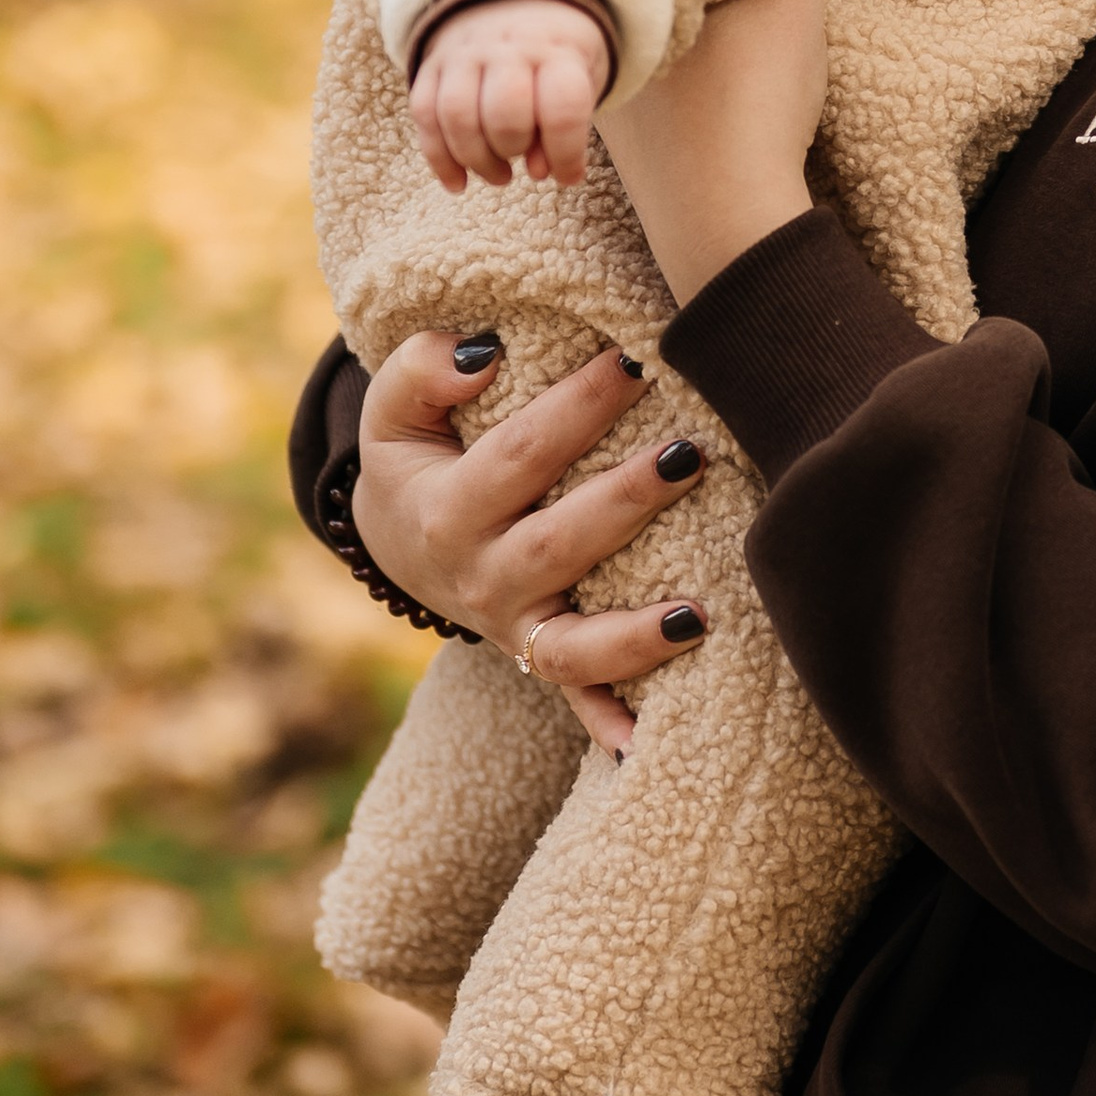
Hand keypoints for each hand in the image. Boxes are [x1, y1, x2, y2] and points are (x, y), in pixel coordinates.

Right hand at [351, 329, 708, 758]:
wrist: (401, 542)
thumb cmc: (419, 457)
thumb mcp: (395, 412)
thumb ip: (420, 371)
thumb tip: (483, 354)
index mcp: (446, 512)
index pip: (517, 457)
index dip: (576, 408)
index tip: (635, 359)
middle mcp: (482, 580)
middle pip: (557, 546)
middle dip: (624, 501)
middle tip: (690, 451)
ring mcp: (517, 630)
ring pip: (574, 647)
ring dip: (637, 635)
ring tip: (701, 610)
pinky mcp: (545, 660)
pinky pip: (581, 701)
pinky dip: (611, 724)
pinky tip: (650, 742)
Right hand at [410, 0, 612, 190]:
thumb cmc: (557, 54)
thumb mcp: (581, 79)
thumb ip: (567, 126)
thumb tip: (539, 171)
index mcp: (557, 49)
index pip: (562, 107)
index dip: (566, 152)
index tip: (568, 176)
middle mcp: (508, 47)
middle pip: (504, 112)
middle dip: (513, 149)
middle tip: (522, 158)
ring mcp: (464, 53)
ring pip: (458, 116)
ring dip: (477, 160)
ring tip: (499, 175)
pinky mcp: (432, 66)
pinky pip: (425, 116)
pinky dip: (439, 158)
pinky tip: (458, 183)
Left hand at [598, 0, 827, 306]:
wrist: (727, 219)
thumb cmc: (754, 106)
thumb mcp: (789, 6)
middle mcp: (603, 35)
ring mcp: (605, 86)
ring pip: (635, 24)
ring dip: (666, 5)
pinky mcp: (619, 129)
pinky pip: (640, 69)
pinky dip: (667, 54)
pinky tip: (704, 59)